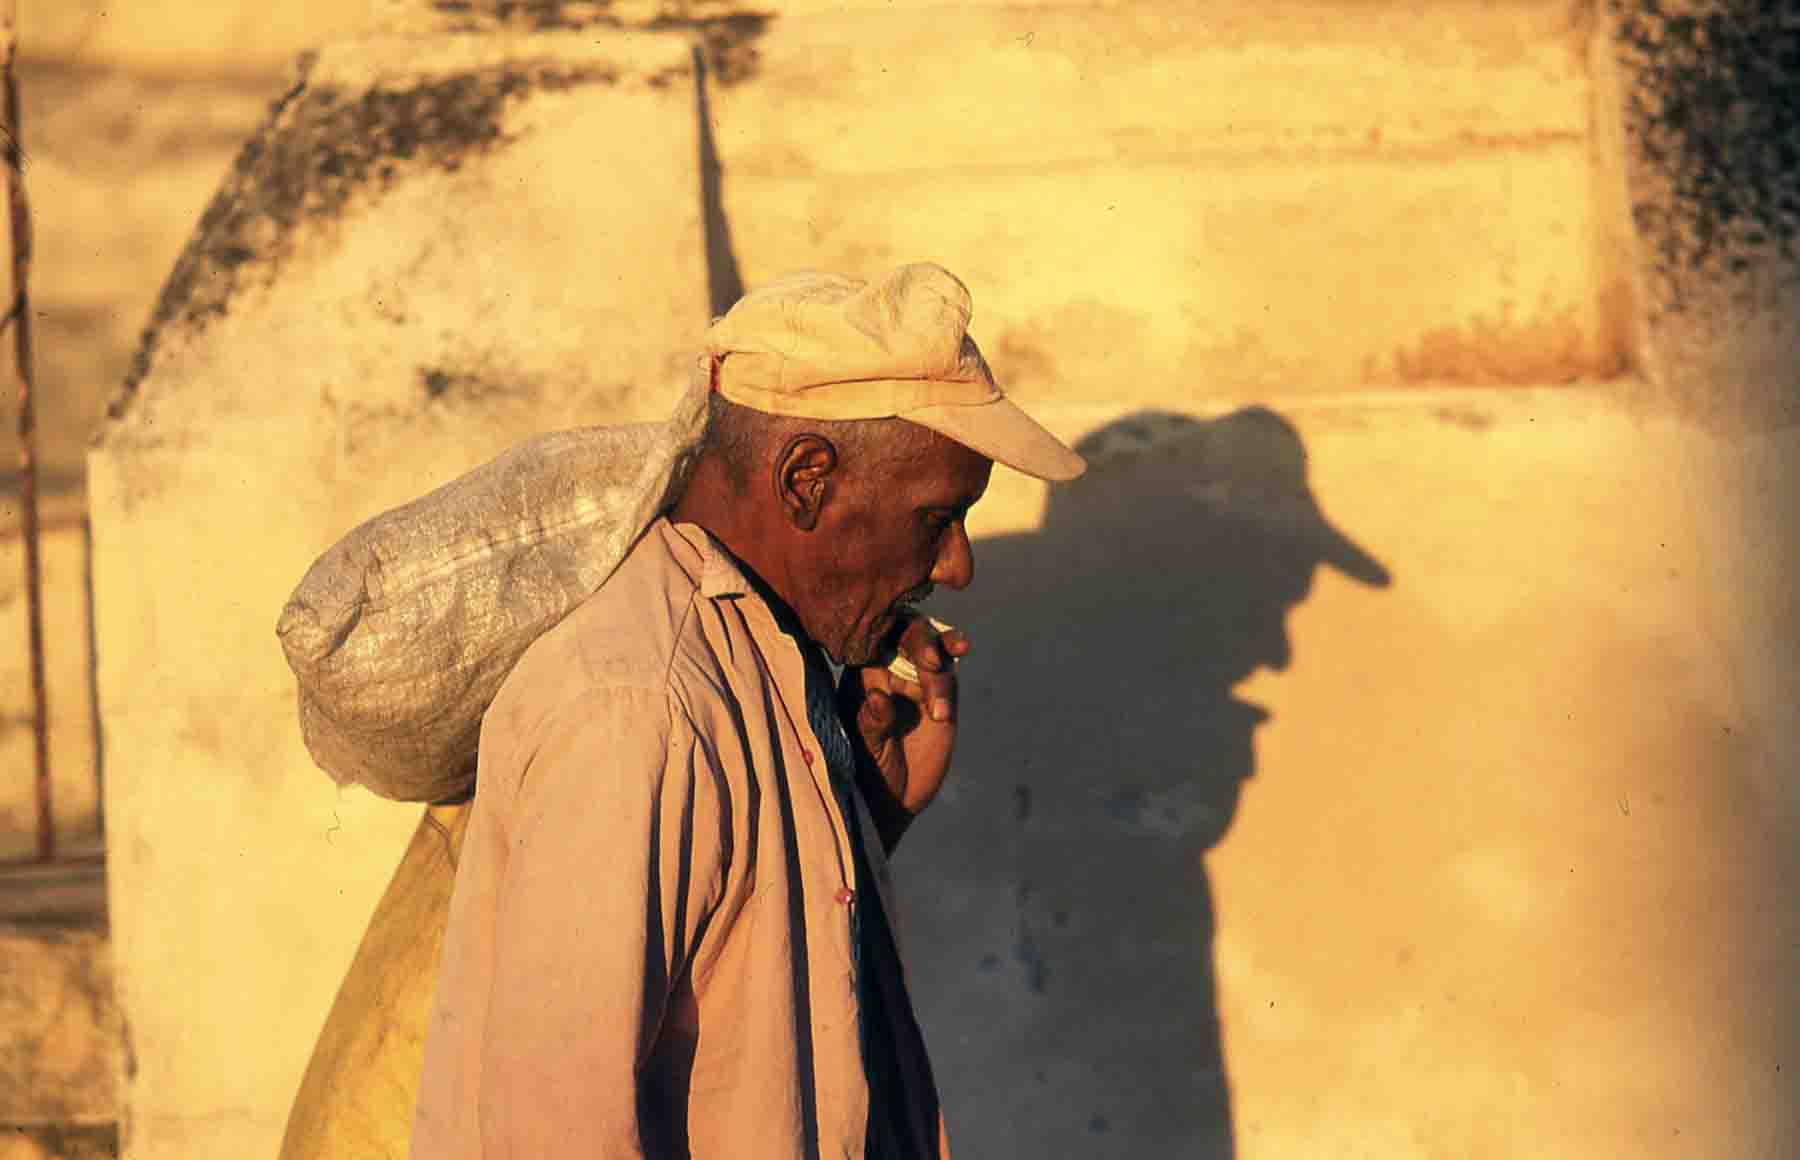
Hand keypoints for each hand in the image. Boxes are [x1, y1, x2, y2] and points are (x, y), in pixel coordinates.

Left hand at [839, 615, 970, 848]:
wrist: (891, 796)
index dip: (882, 626)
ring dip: (939, 654)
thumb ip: (872, 721)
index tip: (890, 637)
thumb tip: (879, 696)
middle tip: (929, 660)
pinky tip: (960, 653)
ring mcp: (917, 678)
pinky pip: (948, 670)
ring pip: (931, 647)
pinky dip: (953, 657)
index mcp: (860, 672)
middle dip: (920, 639)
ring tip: (939, 680)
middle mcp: (889, 666)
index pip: (870, 636)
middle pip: (904, 632)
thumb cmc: (866, 768)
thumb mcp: (865, 747)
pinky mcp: (943, 693)